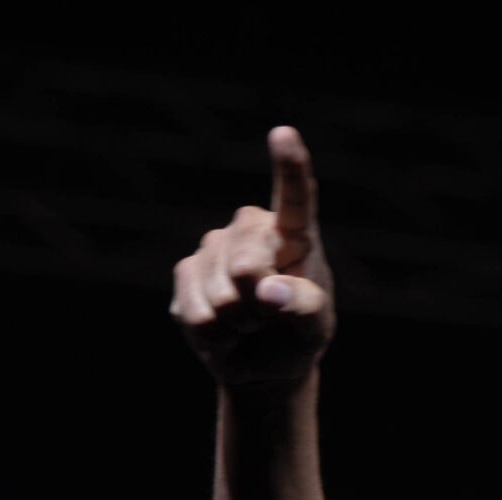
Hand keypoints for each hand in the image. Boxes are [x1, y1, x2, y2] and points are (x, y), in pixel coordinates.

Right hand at [172, 127, 334, 391]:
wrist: (262, 362)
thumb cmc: (297, 335)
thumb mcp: (315, 326)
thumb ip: (304, 306)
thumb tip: (268, 290)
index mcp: (294, 235)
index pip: (295, 199)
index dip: (289, 167)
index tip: (283, 134)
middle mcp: (250, 230)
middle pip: (246, 265)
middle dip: (257, 305)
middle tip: (269, 317)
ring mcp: (214, 248)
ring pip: (221, 294)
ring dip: (238, 322)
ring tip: (249, 322)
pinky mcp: (186, 272)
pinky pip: (197, 311)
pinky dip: (215, 333)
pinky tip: (225, 328)